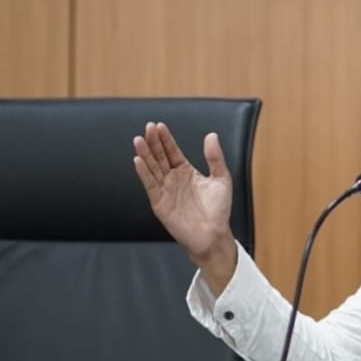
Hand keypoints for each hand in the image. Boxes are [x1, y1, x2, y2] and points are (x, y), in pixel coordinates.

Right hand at [133, 122, 236, 290]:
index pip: (172, 151)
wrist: (214, 234)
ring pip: (152, 168)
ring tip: (139, 139)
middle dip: (154, 142)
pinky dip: (144, 173)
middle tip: (148, 127)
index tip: (159, 126)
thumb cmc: (218, 209)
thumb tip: (212, 135)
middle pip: (160, 156)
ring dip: (145, 154)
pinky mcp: (160, 203)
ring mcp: (165, 190)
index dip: (166, 139)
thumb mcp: (221, 179)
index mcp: (186, 171)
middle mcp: (173, 179)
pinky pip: (150, 185)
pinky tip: (138, 160)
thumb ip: (215, 158)